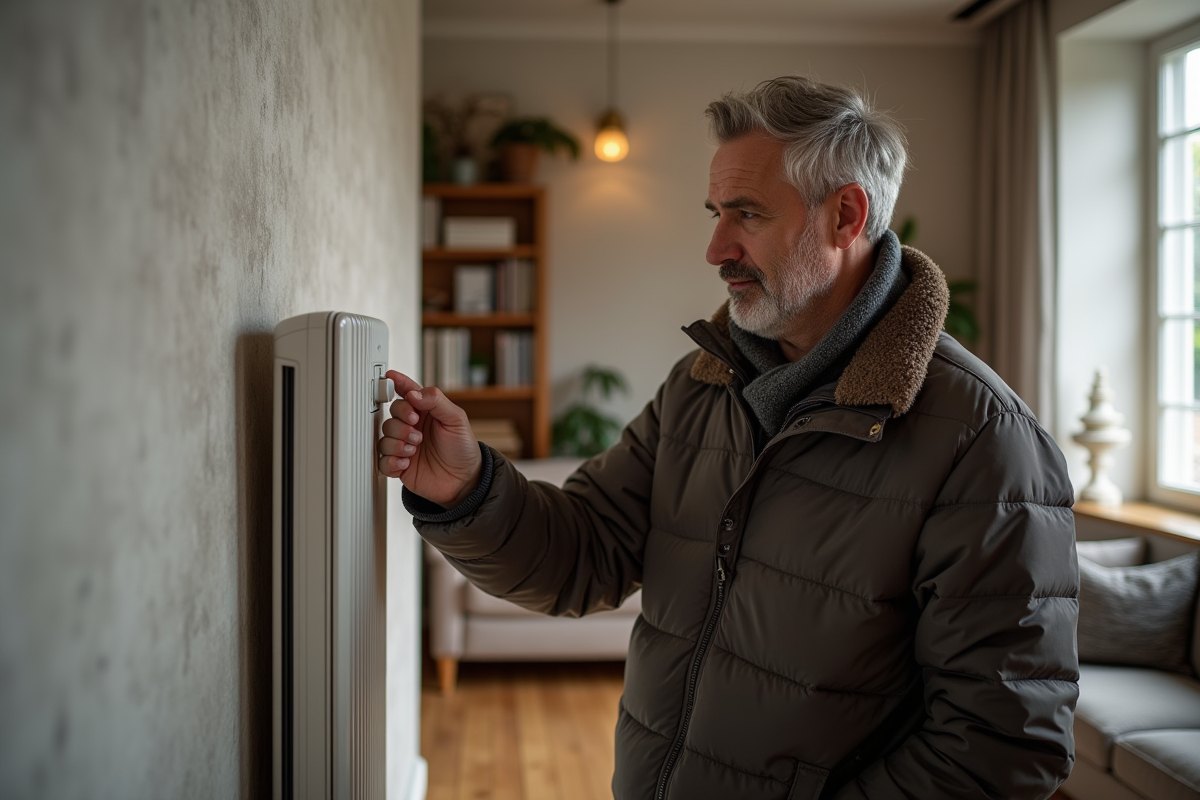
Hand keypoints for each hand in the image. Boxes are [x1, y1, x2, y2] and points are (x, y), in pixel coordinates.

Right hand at [377, 370, 482, 506]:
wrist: (465, 481)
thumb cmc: (463, 449)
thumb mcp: (456, 420)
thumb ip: (436, 401)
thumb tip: (414, 394)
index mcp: (425, 412)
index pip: (407, 393)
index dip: (397, 384)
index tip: (389, 378)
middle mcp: (412, 427)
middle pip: (391, 415)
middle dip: (401, 422)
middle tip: (416, 431)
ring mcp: (404, 446)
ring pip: (384, 438)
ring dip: (398, 443)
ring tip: (415, 449)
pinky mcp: (399, 466)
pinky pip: (382, 461)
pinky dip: (392, 461)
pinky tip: (406, 462)